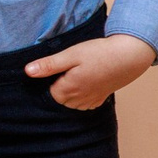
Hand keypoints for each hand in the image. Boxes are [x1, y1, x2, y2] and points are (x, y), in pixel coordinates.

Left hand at [24, 33, 153, 109]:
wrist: (130, 55)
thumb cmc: (100, 53)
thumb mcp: (71, 55)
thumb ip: (49, 65)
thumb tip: (27, 72)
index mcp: (69, 89)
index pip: (48, 94)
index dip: (50, 81)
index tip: (57, 69)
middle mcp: (80, 99)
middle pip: (60, 100)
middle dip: (59, 88)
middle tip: (68, 71)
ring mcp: (92, 100)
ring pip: (72, 104)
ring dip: (70, 94)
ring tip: (76, 76)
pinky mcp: (102, 98)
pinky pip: (86, 104)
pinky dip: (82, 97)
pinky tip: (86, 83)